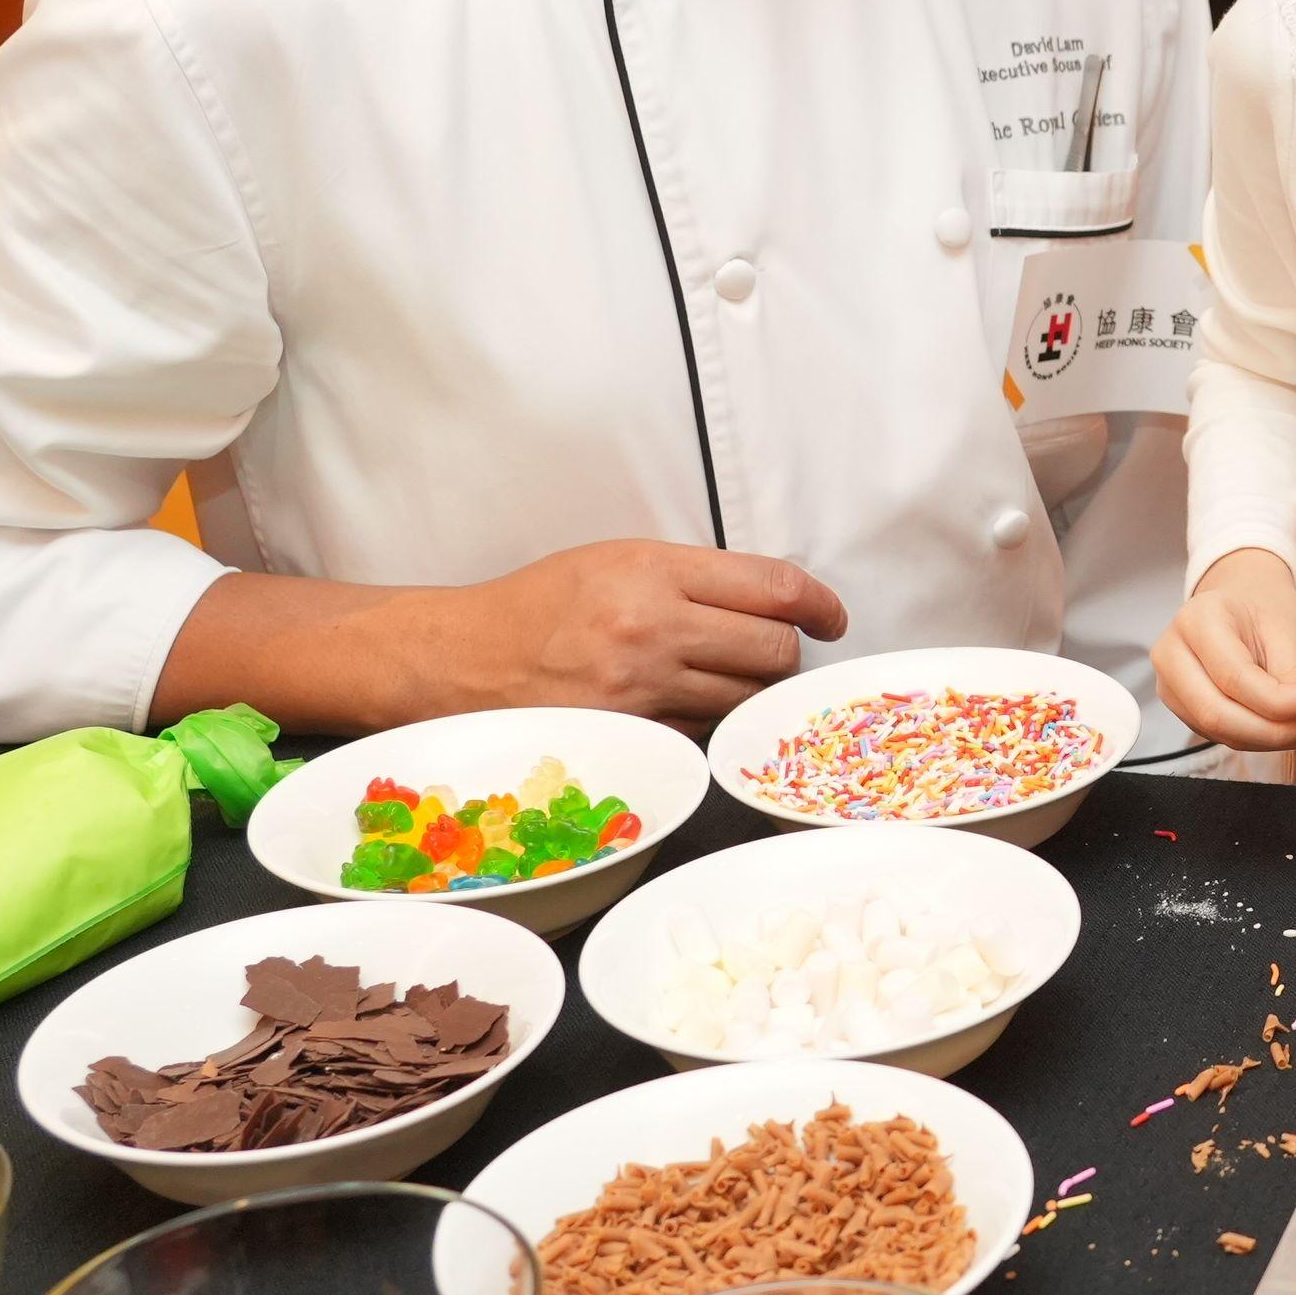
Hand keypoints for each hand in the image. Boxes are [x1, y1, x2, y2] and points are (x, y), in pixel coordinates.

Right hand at [442, 541, 850, 721]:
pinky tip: (690, 704)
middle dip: (787, 652)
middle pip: (774, 649)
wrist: (465, 658)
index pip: (773, 586)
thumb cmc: (540, 605)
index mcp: (653, 570)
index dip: (819, 604)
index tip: (831, 616)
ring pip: (745, 698)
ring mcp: (642, 688)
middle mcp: (652, 628)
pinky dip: (711, 720)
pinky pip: (705, 731)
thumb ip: (695, 576)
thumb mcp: (617, 560)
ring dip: (752, 690)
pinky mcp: (631, 734)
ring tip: (727, 676)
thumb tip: (772, 598)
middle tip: (776, 649)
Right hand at [1155, 550, 1295, 752]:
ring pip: (1222, 733)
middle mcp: (1171, 656)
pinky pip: (1225, 735)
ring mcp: (1171, 687)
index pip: (1234, 677)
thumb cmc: (1260, 606)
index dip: (1278, 701)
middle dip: (1277, 731)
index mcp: (1194, 621)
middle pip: (1218, 714)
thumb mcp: (1282, 627)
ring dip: (1276, 739)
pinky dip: (1266, 738)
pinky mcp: (1184, 710)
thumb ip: (1294, 673)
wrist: (1239, 600)